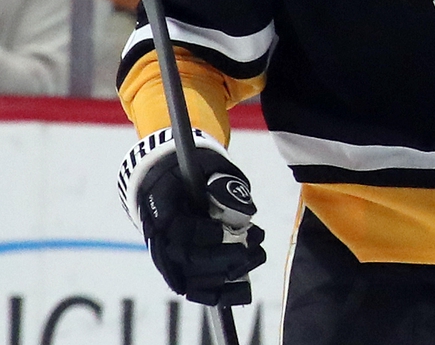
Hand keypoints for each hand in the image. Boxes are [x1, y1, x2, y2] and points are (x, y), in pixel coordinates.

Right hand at [118, 128, 265, 305]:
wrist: (166, 174)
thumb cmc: (193, 167)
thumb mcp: (210, 164)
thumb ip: (228, 183)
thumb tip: (248, 212)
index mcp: (161, 204)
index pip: (181, 229)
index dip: (208, 234)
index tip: (233, 230)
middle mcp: (158, 233)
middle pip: (186, 257)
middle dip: (223, 257)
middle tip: (251, 250)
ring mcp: (165, 251)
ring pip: (189, 277)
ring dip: (224, 276)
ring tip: (254, 259)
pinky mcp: (176, 264)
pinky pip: (191, 286)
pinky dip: (214, 293)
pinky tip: (239, 293)